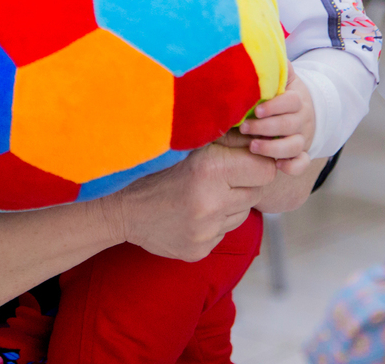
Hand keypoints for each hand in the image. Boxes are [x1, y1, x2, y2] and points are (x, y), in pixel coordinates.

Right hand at [100, 143, 276, 261]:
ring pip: (240, 214)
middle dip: (242, 183)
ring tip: (200, 194)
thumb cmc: (154, 167)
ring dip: (228, 203)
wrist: (118, 207)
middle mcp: (212, 203)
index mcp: (211, 170)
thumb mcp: (188, 144)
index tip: (242, 160)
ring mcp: (206, 231)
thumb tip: (261, 135)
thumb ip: (226, 138)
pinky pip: (222, 233)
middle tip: (216, 177)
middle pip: (255, 193)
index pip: (265, 170)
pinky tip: (190, 212)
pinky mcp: (200, 250)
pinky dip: (212, 222)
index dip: (256, 163)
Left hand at [239, 70, 314, 175]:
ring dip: (274, 148)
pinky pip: (302, 163)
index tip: (257, 110)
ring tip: (253, 147)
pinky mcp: (301, 153)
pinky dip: (292, 167)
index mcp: (297, 99)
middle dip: (266, 127)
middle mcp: (302, 119)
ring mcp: (303, 137)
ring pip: (295, 146)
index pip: (291, 102)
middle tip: (244, 127)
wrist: (304, 109)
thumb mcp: (284, 78)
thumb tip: (263, 49)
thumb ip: (276, 67)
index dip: (275, 106)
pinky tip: (277, 166)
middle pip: (289, 125)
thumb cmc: (283, 93)